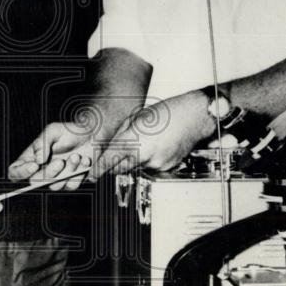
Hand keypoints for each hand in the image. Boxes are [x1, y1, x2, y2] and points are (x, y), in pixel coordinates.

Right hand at [9, 121, 93, 190]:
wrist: (91, 135)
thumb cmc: (69, 131)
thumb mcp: (53, 131)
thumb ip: (42, 143)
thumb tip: (37, 160)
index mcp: (32, 158)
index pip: (15, 172)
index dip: (20, 173)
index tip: (34, 166)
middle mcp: (41, 170)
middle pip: (35, 182)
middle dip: (49, 172)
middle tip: (61, 161)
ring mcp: (56, 178)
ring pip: (54, 186)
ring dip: (67, 172)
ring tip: (76, 156)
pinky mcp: (70, 181)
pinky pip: (71, 186)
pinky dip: (79, 173)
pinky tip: (84, 161)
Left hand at [90, 91, 213, 178]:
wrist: (194, 116)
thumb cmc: (168, 111)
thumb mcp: (137, 117)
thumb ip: (122, 134)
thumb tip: (111, 145)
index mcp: (134, 139)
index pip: (110, 160)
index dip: (99, 169)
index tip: (92, 174)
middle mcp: (145, 154)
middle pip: (120, 168)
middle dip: (114, 164)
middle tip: (116, 155)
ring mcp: (157, 163)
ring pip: (136, 168)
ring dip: (134, 160)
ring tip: (147, 142)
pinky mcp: (167, 167)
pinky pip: (151, 167)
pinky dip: (149, 160)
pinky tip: (157, 146)